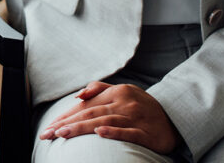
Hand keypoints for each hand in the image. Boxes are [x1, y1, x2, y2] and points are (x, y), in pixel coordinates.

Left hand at [38, 82, 178, 153]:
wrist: (174, 117)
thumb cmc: (142, 106)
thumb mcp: (123, 92)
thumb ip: (100, 89)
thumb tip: (79, 94)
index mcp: (116, 92)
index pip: (86, 105)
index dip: (66, 115)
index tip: (50, 126)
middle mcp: (124, 102)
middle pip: (90, 113)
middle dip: (67, 123)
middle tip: (49, 133)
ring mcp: (135, 117)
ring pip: (104, 121)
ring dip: (81, 128)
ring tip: (63, 134)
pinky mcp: (145, 132)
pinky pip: (127, 132)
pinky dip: (113, 132)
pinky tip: (99, 133)